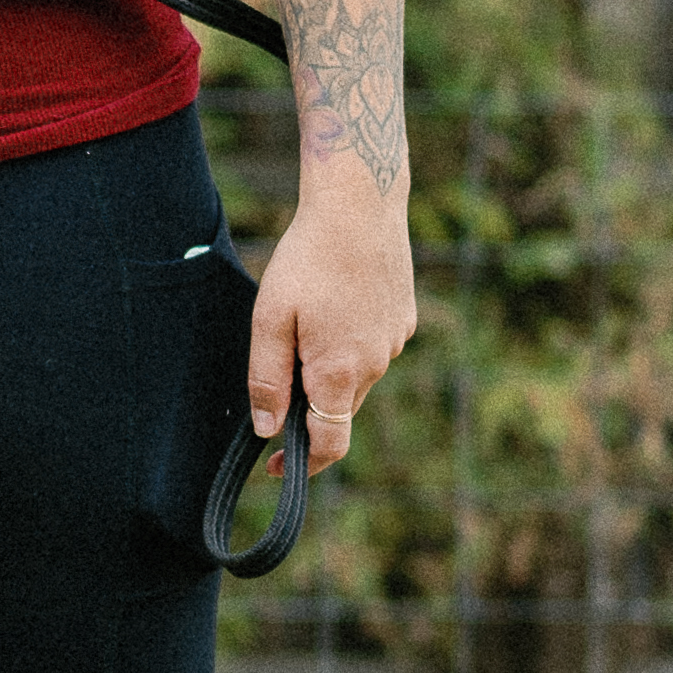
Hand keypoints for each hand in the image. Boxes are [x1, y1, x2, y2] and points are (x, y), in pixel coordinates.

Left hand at [248, 164, 417, 470]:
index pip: (328, 445)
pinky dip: (349, 342)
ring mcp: (394, 342)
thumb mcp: (270, 319)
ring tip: (306, 318)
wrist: (361, 204)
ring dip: (328, 369)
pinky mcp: (404, 319)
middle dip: (308, 405)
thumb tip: (268, 431)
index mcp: (339, 372)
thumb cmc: (308, 258)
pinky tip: (334, 302)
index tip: (275, 468)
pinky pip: (371, 348)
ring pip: (355, 377)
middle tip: (278, 362)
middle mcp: (375, 365)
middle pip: (337, 410)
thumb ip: (268, 379)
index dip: (301, 464)